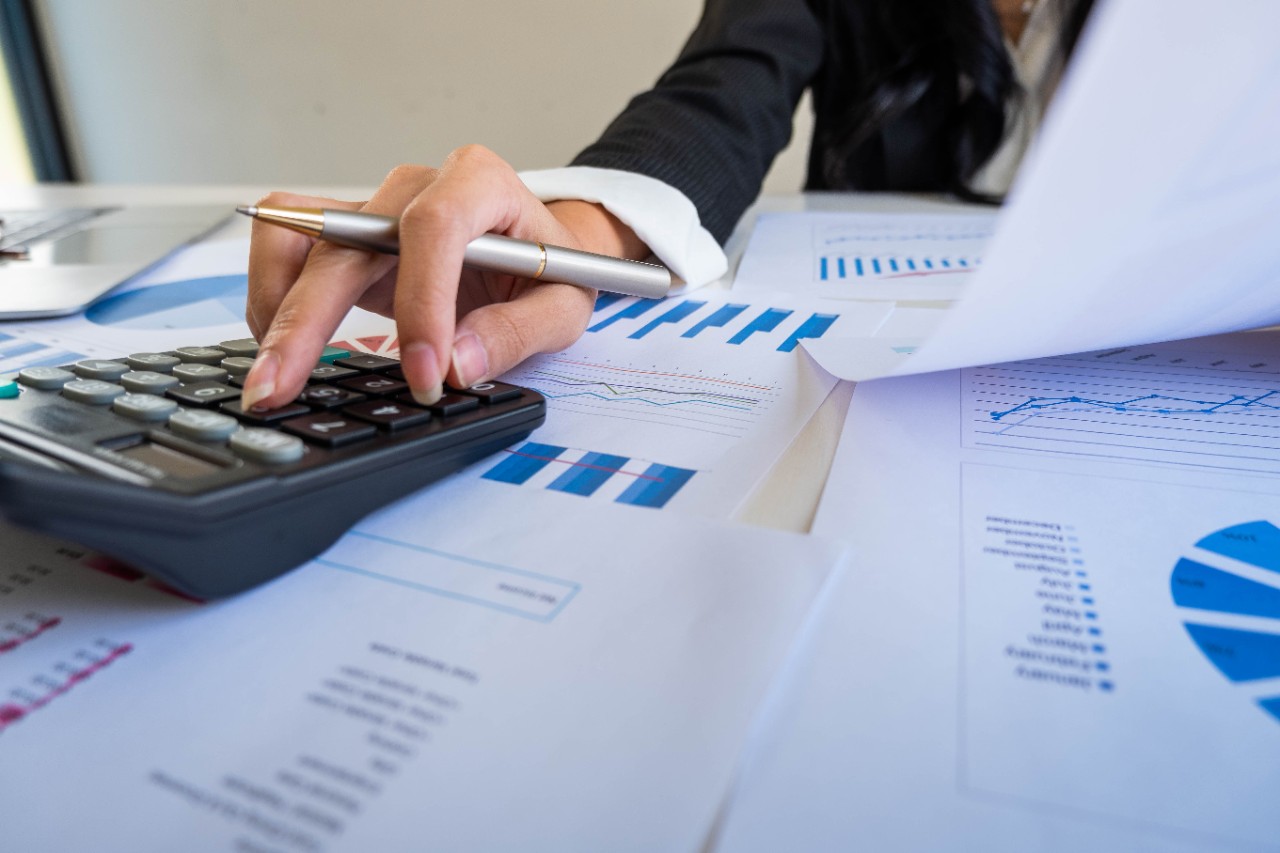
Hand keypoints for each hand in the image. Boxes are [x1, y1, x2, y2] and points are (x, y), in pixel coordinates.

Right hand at [241, 145, 648, 409]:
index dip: (422, 303)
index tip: (425, 373)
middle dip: (308, 319)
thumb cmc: (550, 272)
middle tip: (280, 387)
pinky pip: (288, 248)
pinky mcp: (345, 237)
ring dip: (274, 303)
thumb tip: (457, 363)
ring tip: (272, 373)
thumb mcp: (562, 307)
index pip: (434, 229)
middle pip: (344, 239)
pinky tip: (284, 348)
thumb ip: (517, 332)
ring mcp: (372, 208)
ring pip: (295, 233)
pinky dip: (274, 297)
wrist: (535, 250)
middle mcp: (415, 187)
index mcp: (480, 184)